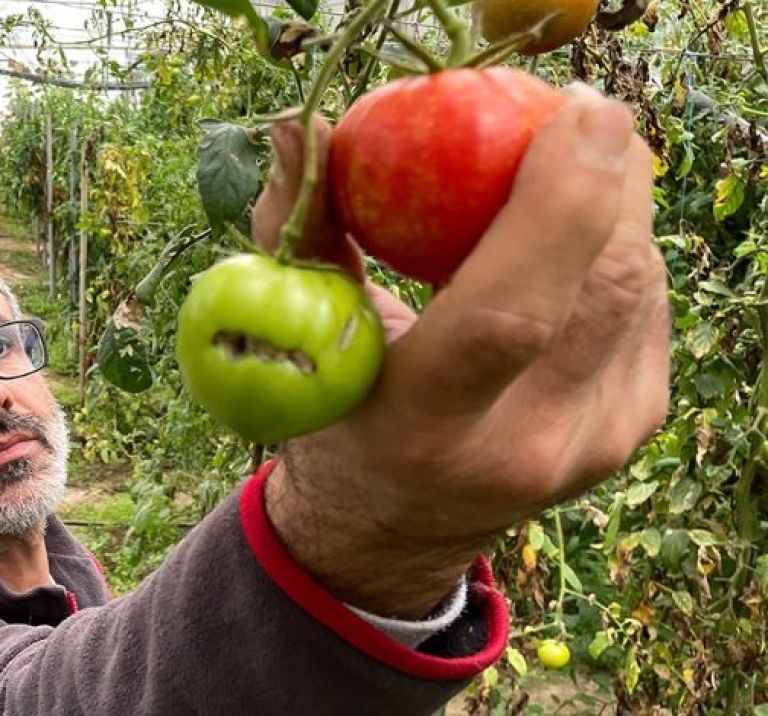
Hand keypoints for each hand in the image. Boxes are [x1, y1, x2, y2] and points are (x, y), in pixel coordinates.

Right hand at [252, 85, 670, 618]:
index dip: (559, 205)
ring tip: (560, 175)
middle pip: (603, 286)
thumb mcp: (300, 337)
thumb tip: (303, 131)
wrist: (394, 529)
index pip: (512, 315)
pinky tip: (573, 243)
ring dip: (614, 208)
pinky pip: (648, 306)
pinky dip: (617, 250)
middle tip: (569, 116)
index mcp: (424, 426)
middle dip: (606, 178)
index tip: (573, 112)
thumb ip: (301, 230)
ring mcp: (590, 446)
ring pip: (641, 286)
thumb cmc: (335, 416)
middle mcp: (522, 446)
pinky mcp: (630, 430)